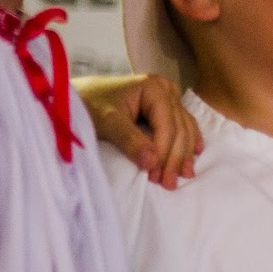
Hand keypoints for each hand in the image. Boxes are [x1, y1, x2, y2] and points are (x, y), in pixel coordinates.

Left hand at [75, 73, 203, 186]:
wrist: (77, 96)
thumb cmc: (89, 105)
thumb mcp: (107, 122)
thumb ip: (130, 140)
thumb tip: (153, 163)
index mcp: (154, 88)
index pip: (167, 125)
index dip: (164, 152)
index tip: (156, 176)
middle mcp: (166, 90)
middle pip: (179, 128)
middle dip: (175, 157)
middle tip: (169, 183)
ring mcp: (168, 96)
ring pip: (185, 128)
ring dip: (185, 153)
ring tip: (185, 175)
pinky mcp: (166, 106)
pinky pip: (183, 125)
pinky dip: (188, 141)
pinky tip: (195, 152)